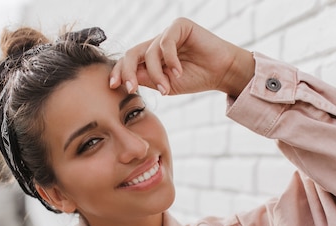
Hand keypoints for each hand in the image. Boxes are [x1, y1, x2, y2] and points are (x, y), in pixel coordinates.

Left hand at [109, 17, 254, 97]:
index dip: (119, 72)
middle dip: (128, 72)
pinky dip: (170, 60)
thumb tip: (127, 79)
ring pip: (149, 53)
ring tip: (167, 88)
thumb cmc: (196, 79)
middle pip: (132, 53)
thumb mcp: (167, 85)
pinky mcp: (179, 26)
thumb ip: (148, 80)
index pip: (128, 62)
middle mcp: (156, 44)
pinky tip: (178, 72)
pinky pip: (165, 42)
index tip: (113, 87)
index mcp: (151, 58)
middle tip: (130, 88)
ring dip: (156, 74)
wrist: (221, 73)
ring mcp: (167, 34)